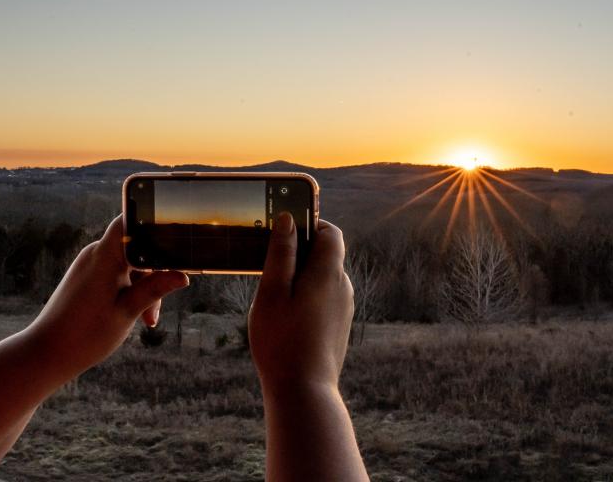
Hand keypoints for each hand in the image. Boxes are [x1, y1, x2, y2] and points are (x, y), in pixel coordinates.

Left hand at [26, 216, 188, 379]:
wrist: (47, 354)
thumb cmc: (85, 334)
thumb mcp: (128, 311)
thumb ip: (155, 289)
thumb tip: (183, 276)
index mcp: (104, 256)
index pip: (130, 221)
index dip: (154, 223)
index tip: (175, 237)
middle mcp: (96, 254)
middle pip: (138, 248)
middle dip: (155, 273)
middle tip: (157, 306)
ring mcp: (91, 265)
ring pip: (131, 265)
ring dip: (144, 287)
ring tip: (147, 319)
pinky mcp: (88, 277)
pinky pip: (118, 274)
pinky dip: (131, 290)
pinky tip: (137, 315)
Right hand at [248, 212, 353, 392]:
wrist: (304, 392)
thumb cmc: (282, 341)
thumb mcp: (272, 292)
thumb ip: (281, 253)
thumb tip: (289, 220)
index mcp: (329, 273)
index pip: (330, 232)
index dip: (311, 223)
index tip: (285, 226)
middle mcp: (343, 287)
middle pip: (326, 254)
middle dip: (300, 251)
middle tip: (269, 260)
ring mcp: (343, 308)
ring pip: (324, 279)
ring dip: (301, 276)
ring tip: (272, 292)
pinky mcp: (339, 326)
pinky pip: (324, 299)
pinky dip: (307, 296)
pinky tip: (285, 315)